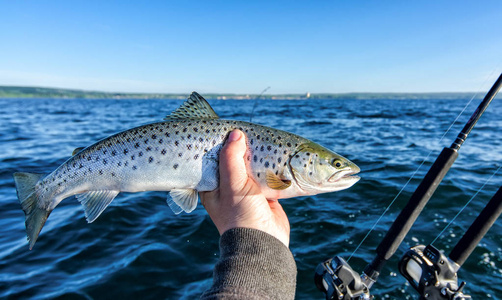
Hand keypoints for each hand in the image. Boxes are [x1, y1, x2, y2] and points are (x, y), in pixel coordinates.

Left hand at [201, 130, 290, 246]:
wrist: (263, 244)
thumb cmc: (240, 216)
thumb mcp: (232, 185)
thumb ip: (232, 158)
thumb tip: (235, 133)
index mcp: (214, 185)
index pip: (215, 159)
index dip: (222, 144)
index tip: (230, 128)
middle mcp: (230, 187)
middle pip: (236, 160)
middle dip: (244, 148)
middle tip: (250, 132)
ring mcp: (249, 191)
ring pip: (254, 167)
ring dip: (261, 156)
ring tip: (265, 140)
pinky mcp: (266, 195)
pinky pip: (271, 177)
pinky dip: (275, 168)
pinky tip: (279, 156)